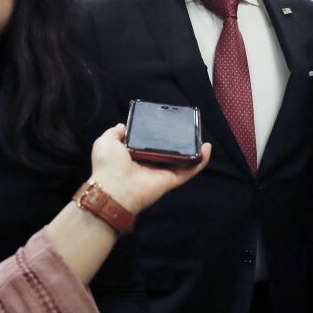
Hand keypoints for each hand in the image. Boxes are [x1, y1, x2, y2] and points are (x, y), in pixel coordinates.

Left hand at [89, 124, 210, 213]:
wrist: (114, 189)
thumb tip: (123, 125)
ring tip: (200, 136)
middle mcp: (149, 163)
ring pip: (181, 160)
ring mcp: (162, 172)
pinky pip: (188, 170)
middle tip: (185, 128)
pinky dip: (200, 161)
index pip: (148, 144)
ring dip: (192, 150)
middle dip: (176, 141)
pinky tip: (207, 148)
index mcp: (133, 155)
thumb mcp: (106, 142)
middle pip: (167, 151)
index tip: (164, 123)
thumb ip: (114, 133)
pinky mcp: (171, 180)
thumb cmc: (109, 165)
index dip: (156, 135)